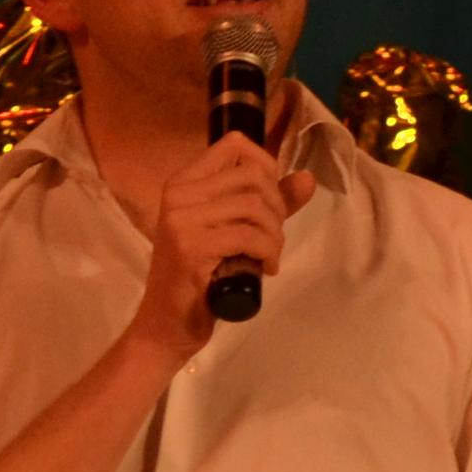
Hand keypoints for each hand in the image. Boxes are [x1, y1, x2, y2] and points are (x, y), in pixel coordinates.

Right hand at [132, 133, 317, 354]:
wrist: (165, 327)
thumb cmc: (198, 281)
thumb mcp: (233, 234)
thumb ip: (268, 205)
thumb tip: (306, 179)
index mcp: (183, 183)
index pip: (234, 144)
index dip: (266, 166)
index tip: (272, 200)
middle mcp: (178, 194)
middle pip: (251, 175)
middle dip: (277, 206)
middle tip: (274, 238)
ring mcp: (181, 220)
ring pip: (253, 206)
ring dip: (275, 233)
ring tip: (270, 255)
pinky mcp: (191, 248)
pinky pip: (248, 236)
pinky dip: (268, 251)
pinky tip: (266, 268)